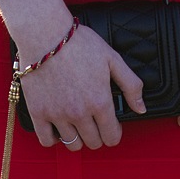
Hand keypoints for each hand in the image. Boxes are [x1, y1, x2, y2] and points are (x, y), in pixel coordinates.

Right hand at [19, 25, 145, 150]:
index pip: (111, 136)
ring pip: (72, 145)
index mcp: (99, 101)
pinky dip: (54, 139)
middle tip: (95, 122)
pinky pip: (47, 141)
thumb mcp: (112, 58)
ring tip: (78, 123)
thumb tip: (141, 108)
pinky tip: (59, 127)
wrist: (46, 33)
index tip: (111, 126)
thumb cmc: (79, 43)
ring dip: (78, 137)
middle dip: (98, 135)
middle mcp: (80, 113)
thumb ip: (131, 84)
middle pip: (93, 142)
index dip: (114, 133)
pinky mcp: (38, 112)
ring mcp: (57, 114)